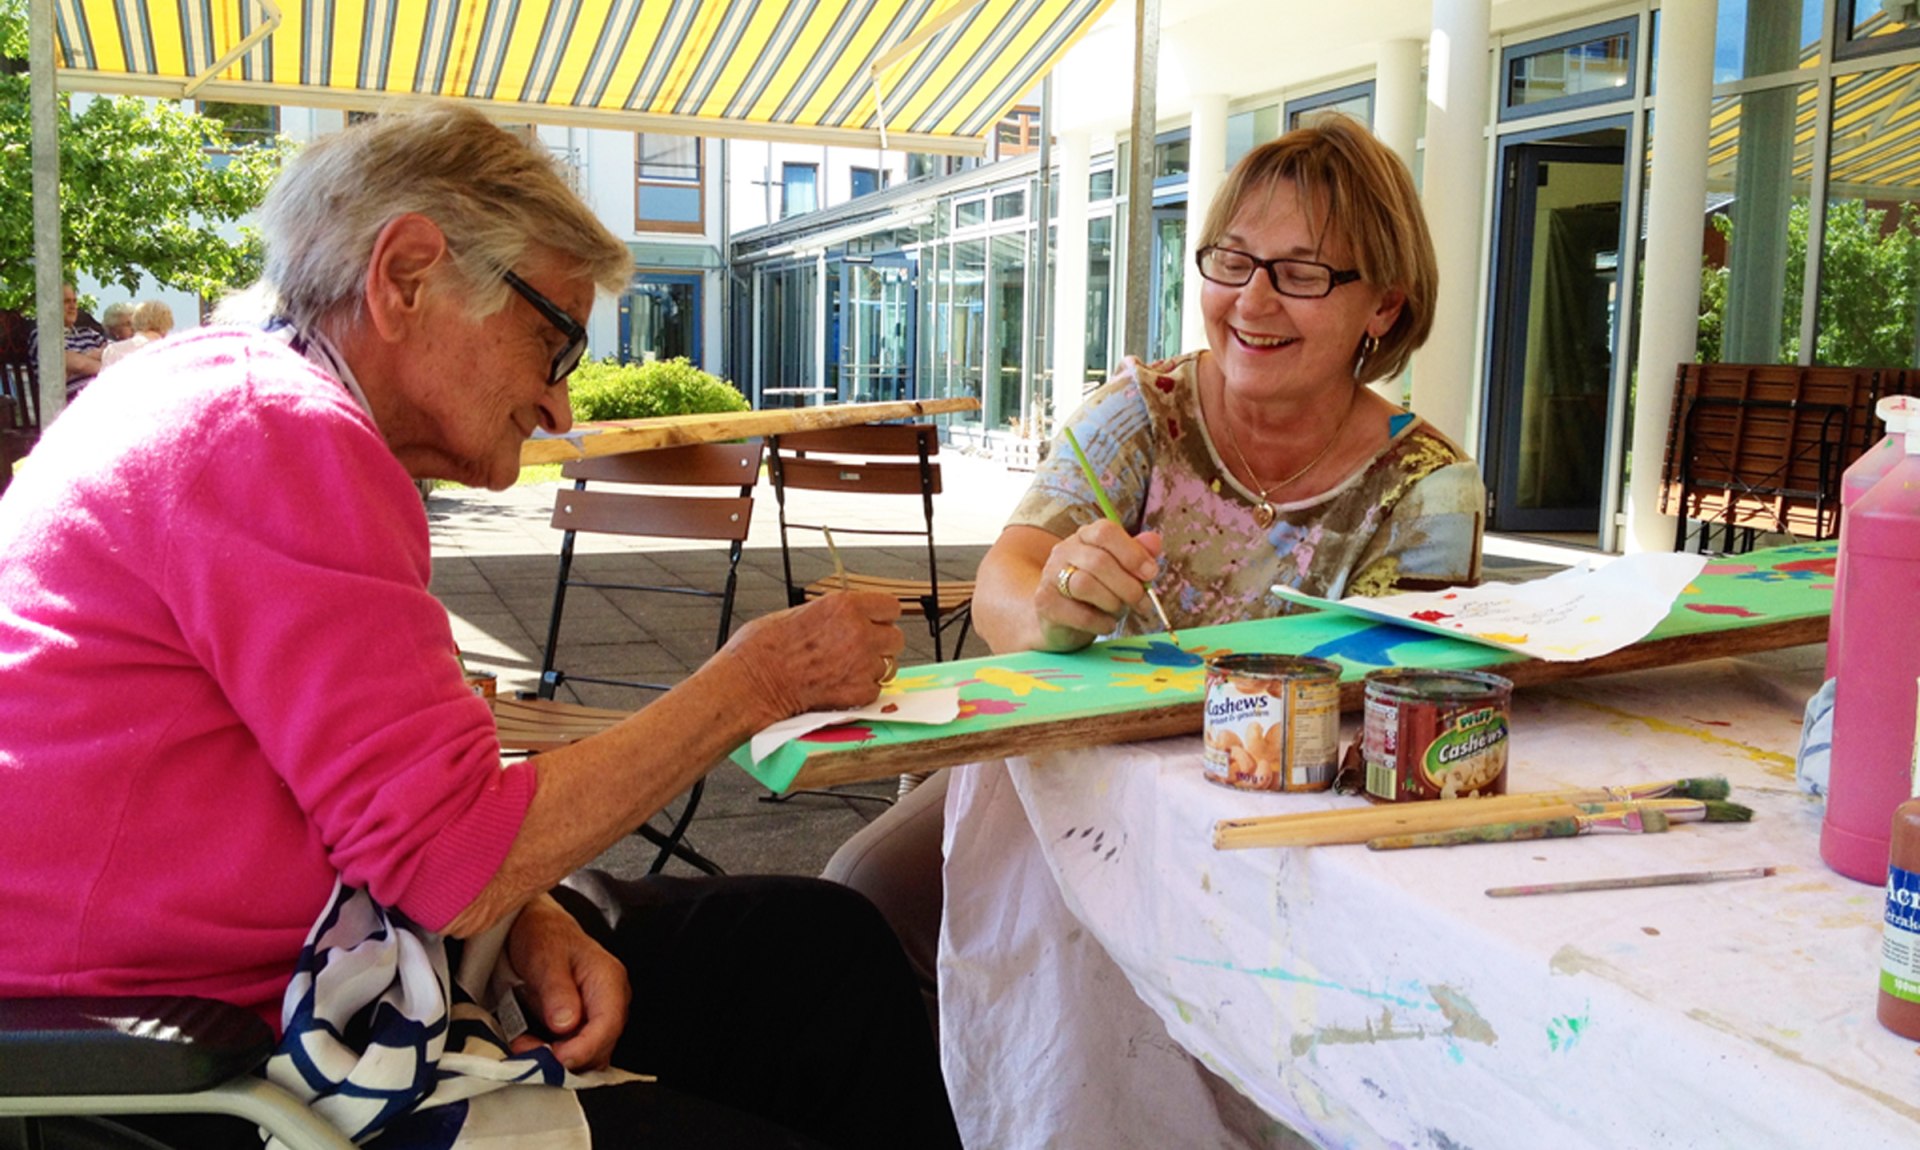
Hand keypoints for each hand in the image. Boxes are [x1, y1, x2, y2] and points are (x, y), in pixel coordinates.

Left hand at [505, 894, 629, 1070]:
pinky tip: (530, 1043)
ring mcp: (598, 1014)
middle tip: (528, 1050)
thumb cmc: (541, 934)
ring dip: (557, 1060)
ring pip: (588, 1055)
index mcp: (608, 980)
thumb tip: (567, 1024)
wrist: (533, 926)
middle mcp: (610, 1000)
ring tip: (525, 1044)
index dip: (584, 1048)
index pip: (608, 1025)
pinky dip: (553, 1056)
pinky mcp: (582, 1025)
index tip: (557, 1059)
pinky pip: (575, 1051)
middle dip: (566, 1058)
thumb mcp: (544, 956)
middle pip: (601, 1046)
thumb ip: (557, 990)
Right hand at [720, 590, 904, 719]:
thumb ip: (833, 615)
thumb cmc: (763, 648)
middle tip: (860, 650)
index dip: (882, 617)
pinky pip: (876, 691)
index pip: (890, 606)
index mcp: (844, 606)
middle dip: (880, 644)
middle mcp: (858, 632)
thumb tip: (847, 617)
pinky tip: (840, 687)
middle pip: (896, 637)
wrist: (751, 682)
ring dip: (873, 669)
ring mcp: (860, 664)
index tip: (876, 623)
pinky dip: (861, 691)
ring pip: (889, 666)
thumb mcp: (799, 612)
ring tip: (846, 670)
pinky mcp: (857, 692)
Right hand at [1033, 521, 1163, 647]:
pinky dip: (1100, 622)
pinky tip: (1107, 625)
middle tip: (1142, 603)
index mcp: (1085, 536)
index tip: (1151, 573)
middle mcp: (1064, 550)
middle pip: (1099, 561)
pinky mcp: (1045, 603)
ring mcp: (1051, 575)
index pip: (1106, 532)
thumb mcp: (1122, 572)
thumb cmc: (1097, 593)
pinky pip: (1078, 614)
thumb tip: (1155, 541)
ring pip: (1085, 585)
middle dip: (1128, 586)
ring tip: (1119, 612)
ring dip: (1112, 602)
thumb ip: (1137, 555)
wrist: (1061, 621)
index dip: (1132, 552)